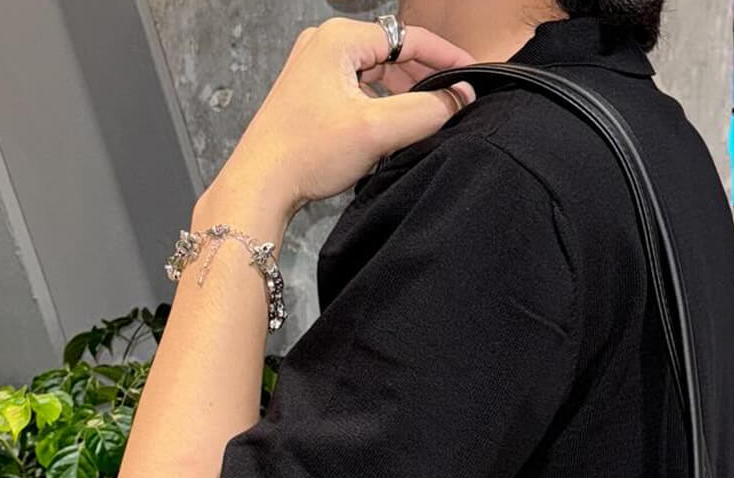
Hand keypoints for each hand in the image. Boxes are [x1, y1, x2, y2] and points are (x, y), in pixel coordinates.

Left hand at [203, 18, 475, 228]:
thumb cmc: (307, 153)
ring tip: (423, 121)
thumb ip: (427, 110)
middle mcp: (325, 44)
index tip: (472, 78)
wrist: (260, 184)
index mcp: (340, 38)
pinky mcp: (310, 93)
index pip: (410, 37)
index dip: (447, 58)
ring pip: (375, 74)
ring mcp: (314, 68)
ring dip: (401, 96)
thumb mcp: (377, 130)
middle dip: (423, 79)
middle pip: (392, 54)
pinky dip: (379, 106)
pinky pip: (357, 91)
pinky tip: (389, 131)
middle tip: (451, 106)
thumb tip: (462, 97)